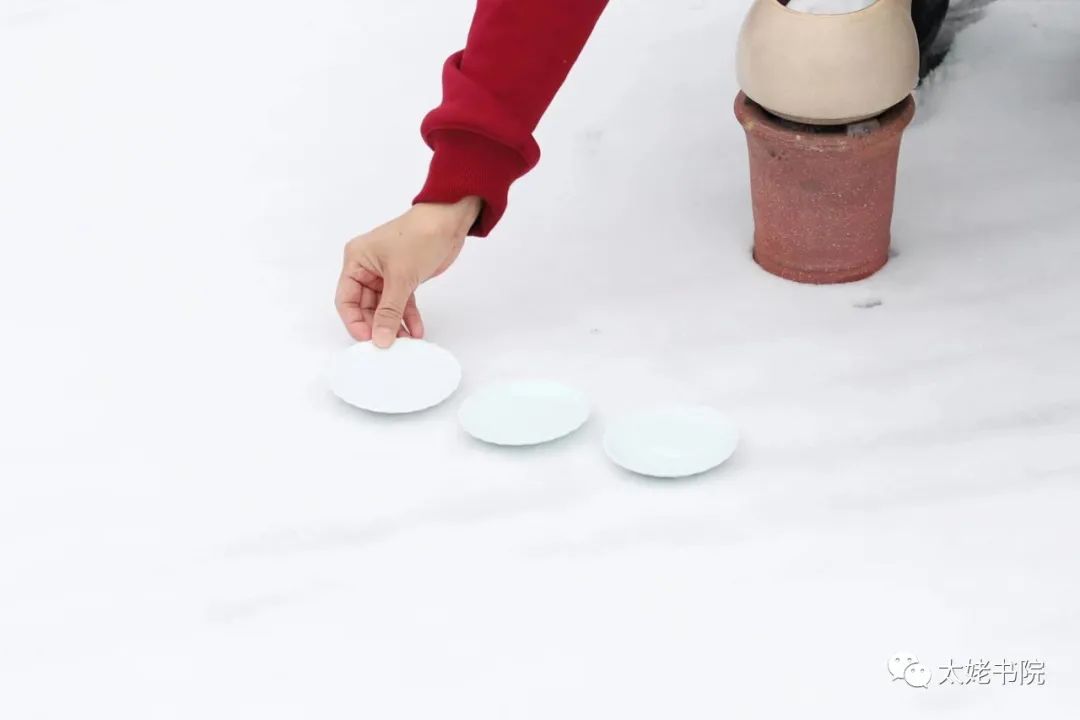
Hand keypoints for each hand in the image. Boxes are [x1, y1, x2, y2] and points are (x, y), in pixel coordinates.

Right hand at [335, 197, 481, 346]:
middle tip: (388, 345)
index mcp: (356, 261)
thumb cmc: (419, 238)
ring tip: (406, 343)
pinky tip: (416, 331)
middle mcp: (367, 268)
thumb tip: (380, 339)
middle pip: (365, 306)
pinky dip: (408, 316)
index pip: (346, 299)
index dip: (355, 322)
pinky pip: (402, 303)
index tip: (368, 340)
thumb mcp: (401, 277)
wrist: (449, 221)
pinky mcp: (404, 278)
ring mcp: (386, 274)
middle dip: (377, 325)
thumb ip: (389, 311)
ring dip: (394, 324)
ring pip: (385, 307)